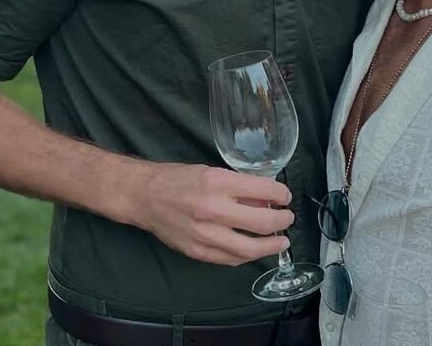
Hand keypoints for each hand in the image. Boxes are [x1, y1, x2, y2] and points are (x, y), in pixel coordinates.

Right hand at [133, 163, 294, 265]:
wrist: (144, 197)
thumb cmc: (177, 179)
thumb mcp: (211, 171)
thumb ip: (238, 186)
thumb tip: (265, 197)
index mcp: (218, 182)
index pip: (264, 190)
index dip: (282, 195)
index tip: (286, 196)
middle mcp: (213, 209)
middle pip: (263, 222)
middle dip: (283, 221)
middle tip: (288, 218)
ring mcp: (205, 234)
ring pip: (250, 249)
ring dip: (272, 245)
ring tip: (281, 241)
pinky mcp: (198, 252)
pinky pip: (232, 259)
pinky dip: (248, 256)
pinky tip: (256, 250)